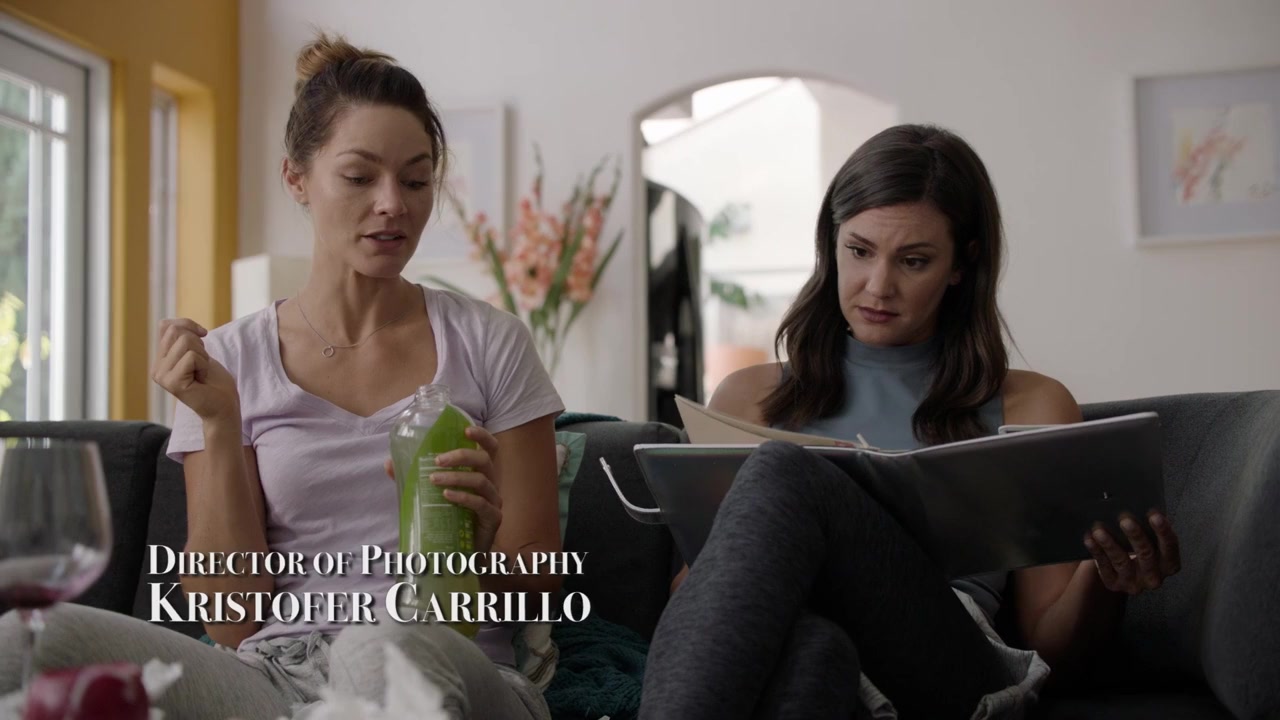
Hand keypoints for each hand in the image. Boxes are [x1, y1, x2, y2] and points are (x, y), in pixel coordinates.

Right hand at [151, 318, 239, 421]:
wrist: (224, 406)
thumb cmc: (214, 380)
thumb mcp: (197, 351)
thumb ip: (181, 336)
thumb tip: (167, 322)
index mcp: (160, 359)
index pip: (166, 325)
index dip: (188, 325)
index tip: (202, 338)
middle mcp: (156, 367)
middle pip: (176, 331)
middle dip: (198, 343)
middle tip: (202, 365)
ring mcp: (161, 376)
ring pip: (185, 342)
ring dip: (203, 356)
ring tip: (201, 372)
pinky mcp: (172, 383)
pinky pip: (192, 357)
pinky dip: (204, 365)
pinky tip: (202, 379)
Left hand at [384, 426, 502, 553]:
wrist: (463, 553)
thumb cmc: (450, 519)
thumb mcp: (432, 496)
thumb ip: (414, 479)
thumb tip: (389, 463)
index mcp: (480, 474)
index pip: (489, 448)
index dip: (481, 436)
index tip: (465, 430)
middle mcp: (491, 484)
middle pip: (484, 460)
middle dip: (460, 456)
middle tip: (437, 460)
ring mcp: (494, 501)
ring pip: (481, 481)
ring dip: (456, 477)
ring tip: (433, 479)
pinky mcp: (493, 519)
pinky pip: (480, 504)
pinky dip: (463, 497)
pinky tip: (446, 496)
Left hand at [1084, 511, 1181, 594]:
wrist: (1120, 568)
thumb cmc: (1139, 546)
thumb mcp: (1150, 538)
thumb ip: (1150, 526)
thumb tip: (1140, 503)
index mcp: (1169, 563)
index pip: (1170, 547)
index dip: (1163, 531)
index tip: (1154, 515)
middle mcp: (1154, 577)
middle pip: (1147, 555)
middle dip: (1136, 536)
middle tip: (1125, 520)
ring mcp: (1134, 583)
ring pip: (1122, 563)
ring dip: (1110, 545)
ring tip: (1100, 530)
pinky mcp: (1114, 584)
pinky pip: (1104, 567)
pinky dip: (1096, 552)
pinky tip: (1090, 539)